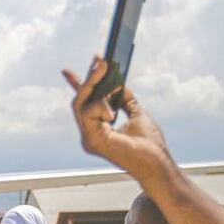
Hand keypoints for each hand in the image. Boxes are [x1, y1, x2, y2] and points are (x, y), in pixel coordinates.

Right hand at [61, 56, 171, 178]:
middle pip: (80, 101)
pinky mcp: (92, 140)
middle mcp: (90, 135)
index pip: (84, 105)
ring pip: (81, 104)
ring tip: (106, 71)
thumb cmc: (149, 144)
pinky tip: (112, 111)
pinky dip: (100, 105)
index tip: (67, 71)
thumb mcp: (136, 113)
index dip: (76, 87)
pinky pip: (88, 113)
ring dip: (93, 84)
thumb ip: (125, 99)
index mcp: (98, 130)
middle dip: (88, 79)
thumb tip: (117, 82)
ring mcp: (89, 139)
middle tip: (100, 61)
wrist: (156, 163)